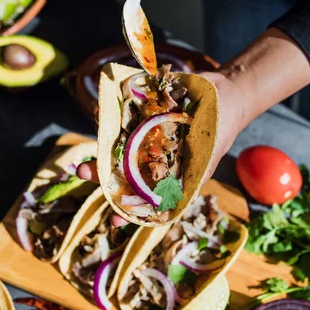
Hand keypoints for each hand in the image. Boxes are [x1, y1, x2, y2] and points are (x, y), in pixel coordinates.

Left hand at [76, 70, 244, 225]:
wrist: (226, 92)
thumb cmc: (221, 128)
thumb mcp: (208, 158)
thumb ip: (191, 179)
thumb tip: (171, 208)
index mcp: (167, 171)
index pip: (144, 194)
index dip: (128, 207)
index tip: (114, 218)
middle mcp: (153, 154)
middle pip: (123, 169)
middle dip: (102, 174)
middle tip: (83, 173)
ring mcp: (146, 132)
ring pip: (117, 145)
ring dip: (100, 151)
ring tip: (83, 158)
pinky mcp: (143, 111)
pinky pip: (124, 116)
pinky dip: (111, 118)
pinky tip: (100, 119)